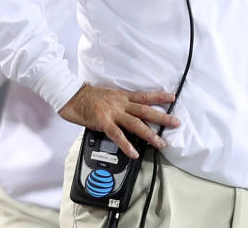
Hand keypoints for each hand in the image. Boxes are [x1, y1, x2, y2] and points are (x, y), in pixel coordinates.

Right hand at [58, 84, 179, 158]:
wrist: (70, 95)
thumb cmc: (86, 97)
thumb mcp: (107, 96)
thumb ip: (118, 105)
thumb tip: (127, 113)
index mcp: (122, 96)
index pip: (145, 96)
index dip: (159, 96)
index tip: (172, 97)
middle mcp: (121, 103)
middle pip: (146, 110)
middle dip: (162, 117)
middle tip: (176, 123)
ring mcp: (113, 113)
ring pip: (136, 124)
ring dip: (150, 134)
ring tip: (161, 143)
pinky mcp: (103, 122)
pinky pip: (117, 135)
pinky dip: (126, 145)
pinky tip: (134, 153)